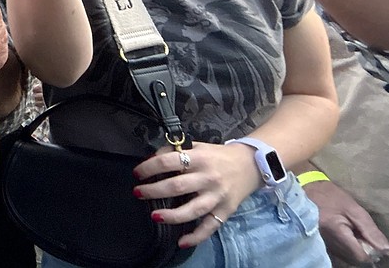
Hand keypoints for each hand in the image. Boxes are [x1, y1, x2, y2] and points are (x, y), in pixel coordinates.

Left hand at [132, 141, 261, 248]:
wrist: (251, 164)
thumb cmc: (217, 155)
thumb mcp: (197, 146)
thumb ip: (175, 151)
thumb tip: (151, 160)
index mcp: (199, 158)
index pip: (169, 161)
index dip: (150, 167)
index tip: (137, 174)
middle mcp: (208, 177)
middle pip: (178, 186)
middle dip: (154, 191)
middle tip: (138, 193)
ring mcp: (217, 196)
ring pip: (193, 209)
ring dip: (172, 215)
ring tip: (154, 216)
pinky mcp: (225, 210)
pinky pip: (210, 227)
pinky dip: (196, 237)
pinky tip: (181, 242)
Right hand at [305, 179, 388, 264]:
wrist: (303, 190)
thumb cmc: (329, 196)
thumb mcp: (354, 209)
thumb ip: (371, 232)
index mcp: (335, 232)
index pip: (361, 257)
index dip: (371, 252)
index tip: (371, 241)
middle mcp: (327, 243)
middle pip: (354, 260)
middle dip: (363, 251)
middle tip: (360, 234)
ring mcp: (322, 246)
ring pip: (346, 259)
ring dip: (354, 250)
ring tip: (351, 232)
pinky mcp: (319, 245)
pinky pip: (339, 254)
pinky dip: (346, 248)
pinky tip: (344, 235)